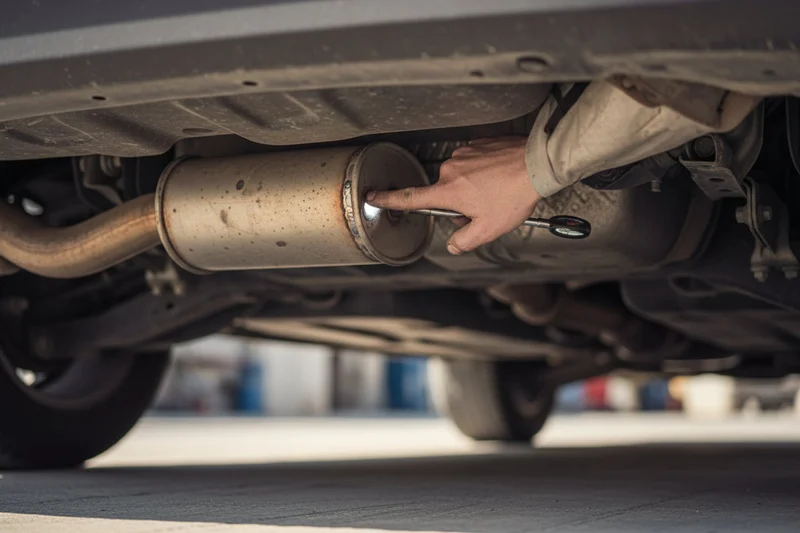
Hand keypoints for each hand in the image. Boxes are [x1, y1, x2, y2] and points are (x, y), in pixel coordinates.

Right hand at [366, 137, 540, 254]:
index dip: (388, 199)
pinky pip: (473, 163)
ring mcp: (464, 154)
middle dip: (459, 204)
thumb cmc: (513, 195)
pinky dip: (483, 173)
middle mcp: (451, 170)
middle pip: (444, 192)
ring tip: (496, 192)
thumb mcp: (488, 229)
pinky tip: (499, 178)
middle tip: (483, 209)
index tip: (373, 196)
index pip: (410, 198)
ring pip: (460, 178)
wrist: (535, 164)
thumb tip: (454, 245)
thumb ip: (465, 241)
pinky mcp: (478, 145)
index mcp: (448, 191)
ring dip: (472, 188)